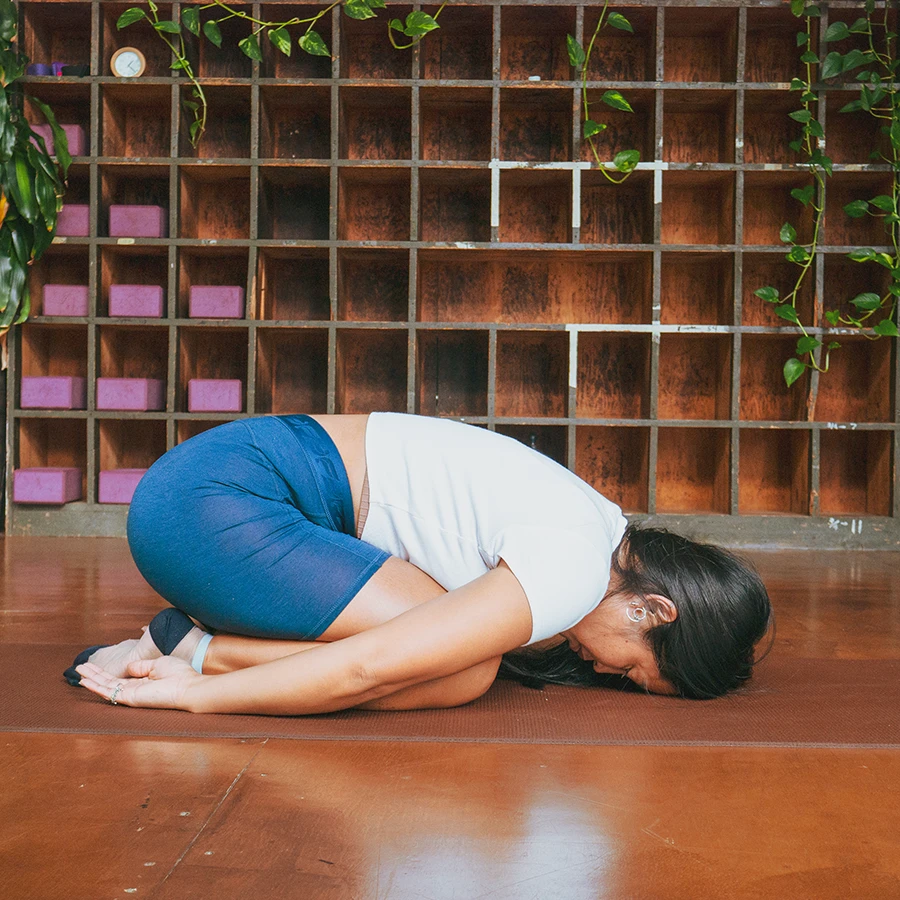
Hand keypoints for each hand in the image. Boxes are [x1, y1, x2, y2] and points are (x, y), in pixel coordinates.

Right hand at [75, 655, 201, 710]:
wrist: (187, 686)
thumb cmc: (178, 675)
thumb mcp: (157, 664)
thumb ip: (140, 666)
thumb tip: (128, 667)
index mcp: (142, 681)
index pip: (120, 677)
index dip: (107, 671)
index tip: (95, 664)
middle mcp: (134, 689)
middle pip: (109, 681)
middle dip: (94, 674)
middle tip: (80, 667)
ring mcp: (131, 694)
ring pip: (105, 686)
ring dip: (91, 679)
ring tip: (78, 671)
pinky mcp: (129, 698)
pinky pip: (109, 692)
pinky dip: (95, 686)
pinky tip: (85, 681)